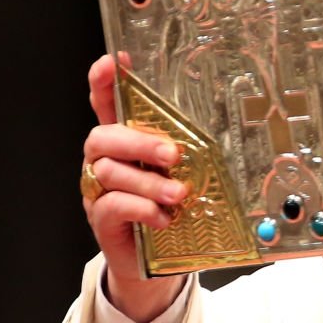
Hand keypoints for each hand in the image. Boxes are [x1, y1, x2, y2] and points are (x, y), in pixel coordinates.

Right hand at [83, 55, 186, 322]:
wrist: (153, 260)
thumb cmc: (168, 206)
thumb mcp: (179, 173)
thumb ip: (186, 150)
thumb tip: (225, 125)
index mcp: (123, 143)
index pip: (105, 105)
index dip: (105, 84)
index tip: (113, 62)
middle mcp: (103, 162)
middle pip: (102, 137)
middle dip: (139, 142)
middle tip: (173, 155)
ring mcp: (98, 191)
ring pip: (110, 173)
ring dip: (148, 182)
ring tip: (178, 194)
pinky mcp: (101, 220)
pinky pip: (112, 206)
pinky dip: (141, 209)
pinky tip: (163, 218)